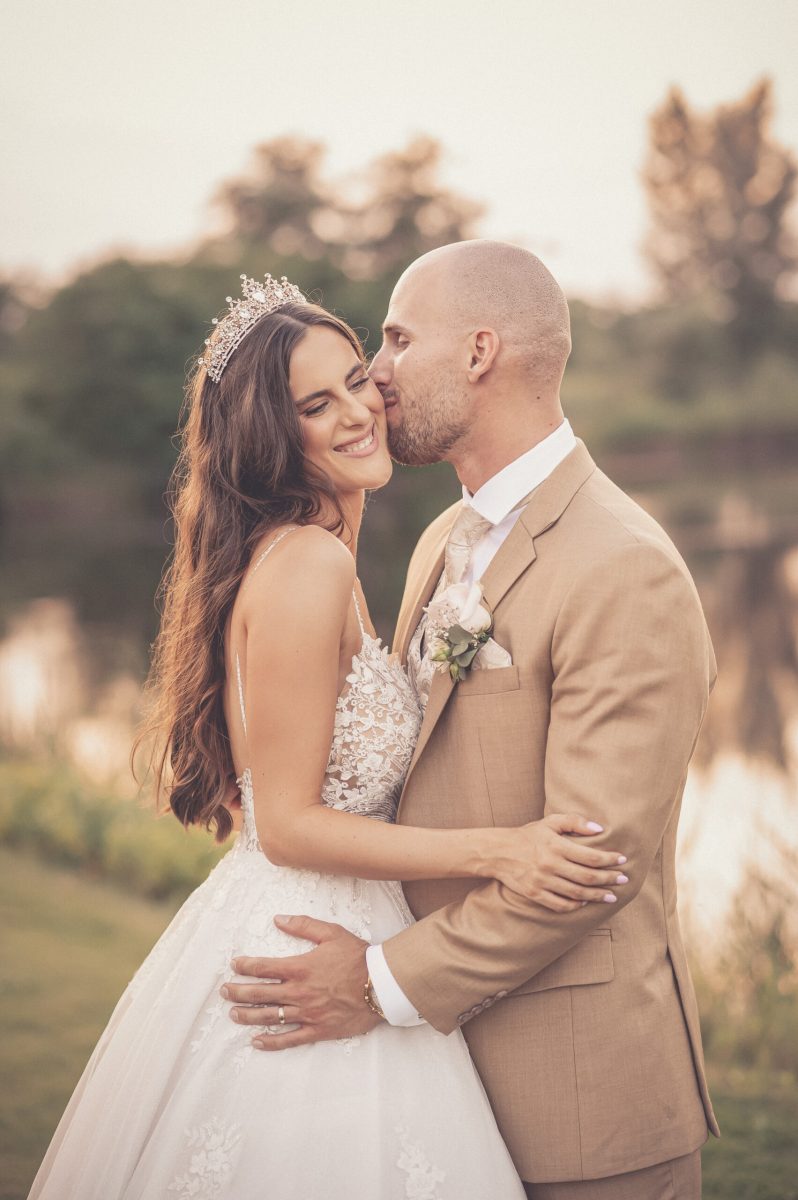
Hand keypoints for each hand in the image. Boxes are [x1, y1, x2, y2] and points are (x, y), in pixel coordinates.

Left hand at [221, 915, 382, 1050]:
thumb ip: (303, 925)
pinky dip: (271, 1042)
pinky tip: (257, 1042)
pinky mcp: (318, 1030)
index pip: (264, 967)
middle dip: (238, 992)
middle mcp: (299, 992)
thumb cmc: (358, 956)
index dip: (245, 966)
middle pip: (260, 994)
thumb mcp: (331, 932)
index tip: (234, 965)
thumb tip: (277, 919)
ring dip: (248, 1016)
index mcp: (300, 967)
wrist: (382, 984)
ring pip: (270, 1017)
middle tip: (224, 991)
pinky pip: (290, 1039)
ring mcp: (307, 1013)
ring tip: (233, 1014)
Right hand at [490, 814, 628, 911]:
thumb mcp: (549, 822)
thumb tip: (599, 829)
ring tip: (611, 896)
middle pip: (587, 877)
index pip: (590, 857)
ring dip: (598, 896)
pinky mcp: (535, 894)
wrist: (498, 852)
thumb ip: (575, 822)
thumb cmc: (528, 835)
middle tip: (624, 880)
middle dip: (609, 879)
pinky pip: (560, 905)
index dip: (609, 860)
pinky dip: (575, 905)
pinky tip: (585, 902)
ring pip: (577, 894)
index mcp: (556, 846)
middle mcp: (550, 865)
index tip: (622, 860)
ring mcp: (542, 881)